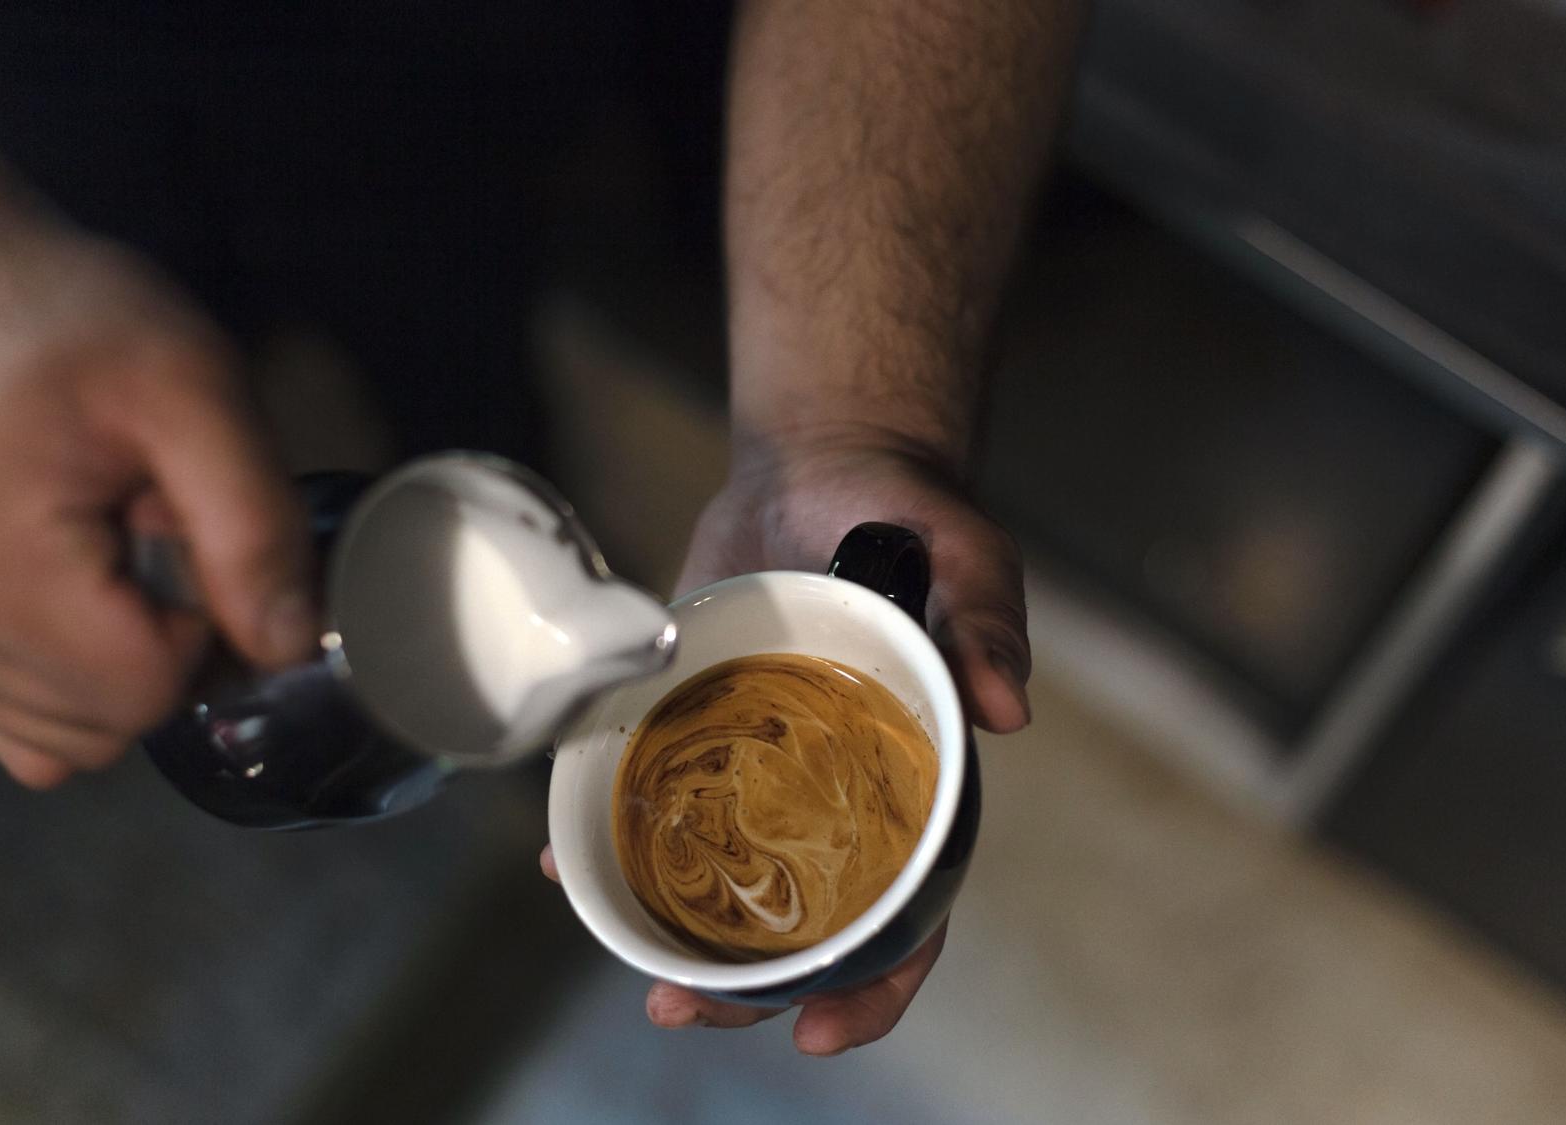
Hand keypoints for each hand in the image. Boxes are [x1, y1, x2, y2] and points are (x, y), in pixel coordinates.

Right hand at [0, 233, 312, 787]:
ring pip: (68, 740)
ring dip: (119, 663)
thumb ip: (253, 526)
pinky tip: (77, 583)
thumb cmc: (60, 317)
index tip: (187, 533)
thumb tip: (290, 645)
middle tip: (145, 528)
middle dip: (162, 645)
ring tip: (106, 543)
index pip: (145, 692)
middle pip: (109, 727)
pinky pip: (22, 724)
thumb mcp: (195, 387)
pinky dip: (73, 680)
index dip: (203, 630)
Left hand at [542, 428, 1027, 1054]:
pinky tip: (559, 859)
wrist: (823, 457)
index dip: (876, 986)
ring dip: (673, 933)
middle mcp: (840, 795)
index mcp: (918, 783)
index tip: (817, 1033)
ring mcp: (765, 767)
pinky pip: (657, 798)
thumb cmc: (911, 511)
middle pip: (804, 925)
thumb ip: (986, 626)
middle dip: (746, 989)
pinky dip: (609, 835)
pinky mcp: (699, 725)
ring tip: (618, 955)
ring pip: (723, 880)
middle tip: (677, 1010)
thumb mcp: (966, 556)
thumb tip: (1006, 712)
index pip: (914, 914)